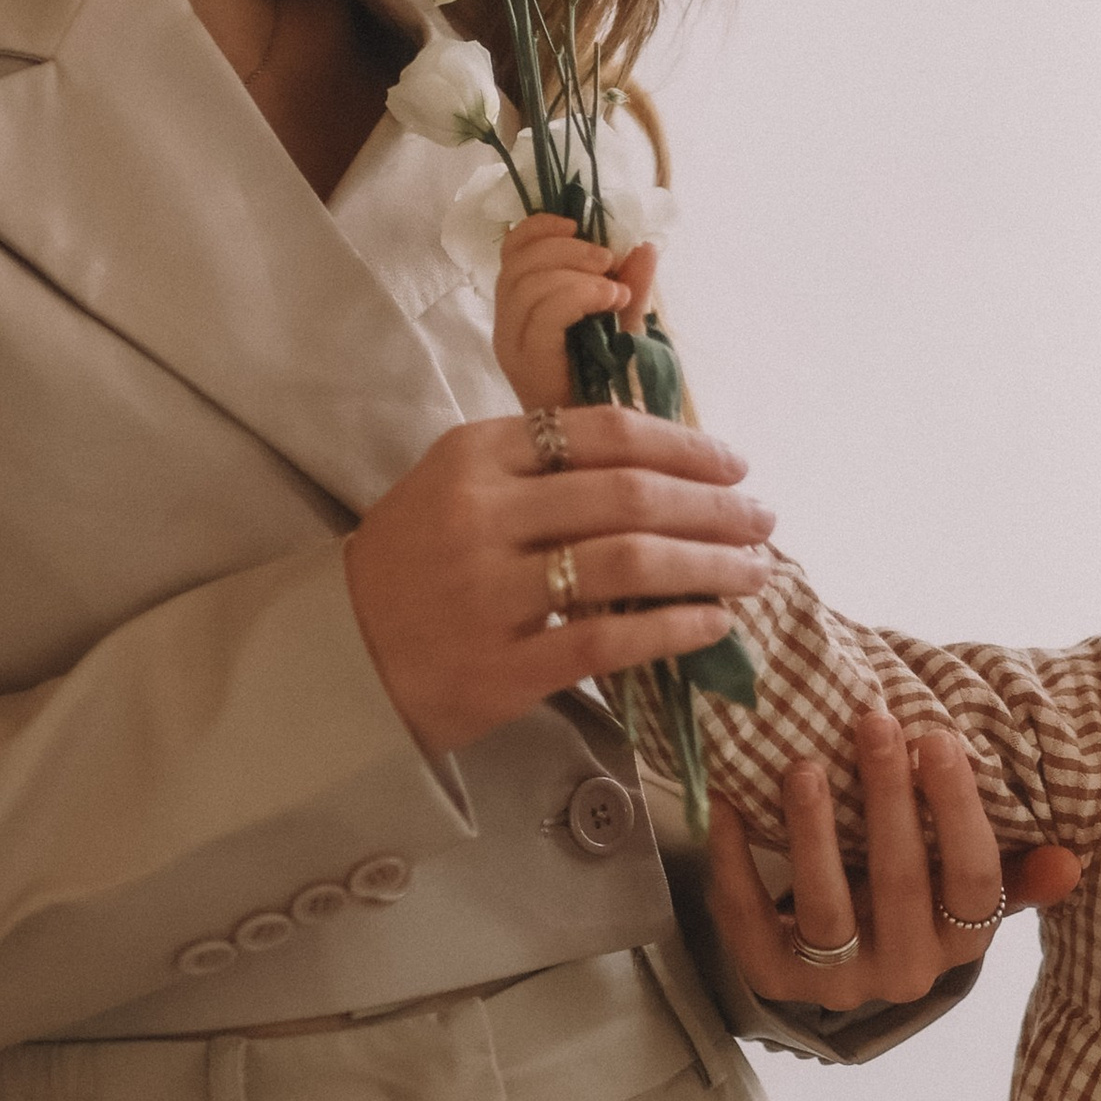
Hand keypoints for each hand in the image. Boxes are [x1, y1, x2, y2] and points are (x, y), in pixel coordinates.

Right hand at [343, 407, 767, 759]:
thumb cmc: (413, 565)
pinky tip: (713, 624)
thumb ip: (540, 465)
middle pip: (630, 495)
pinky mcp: (502, 667)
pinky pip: (610, 643)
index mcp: (474, 455)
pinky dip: (673, 630)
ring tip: (754, 570)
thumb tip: (664, 463)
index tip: (734, 462)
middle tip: (763, 517)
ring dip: (709, 565)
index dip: (684, 445)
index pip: (603, 433)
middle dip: (714, 505)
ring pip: (630, 564)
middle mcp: (481, 515)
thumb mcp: (456, 485)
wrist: (337, 658)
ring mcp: (490, 593)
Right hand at [492, 211, 661, 410]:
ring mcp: (514, 347)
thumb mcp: (622, 324)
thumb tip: (645, 246)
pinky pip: (545, 313)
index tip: (577, 223)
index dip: (538, 228)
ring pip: (528, 284)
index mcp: (521, 309)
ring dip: (577, 273)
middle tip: (608, 259)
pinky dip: (581, 295)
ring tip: (615, 289)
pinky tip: (612, 301)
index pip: (510, 251)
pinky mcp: (528, 364)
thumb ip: (630, 284)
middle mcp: (508, 326)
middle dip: (566, 248)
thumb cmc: (608, 386)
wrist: (606, 446)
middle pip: (518, 263)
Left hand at [703, 707, 1083, 1010]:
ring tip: (803, 766)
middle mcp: (906, 970)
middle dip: (888, 798)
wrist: (843, 968)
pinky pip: (750, 922)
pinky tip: (727, 804)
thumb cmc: (914, 902)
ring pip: (825, 910)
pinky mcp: (774, 980)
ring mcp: (837, 980)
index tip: (939, 739)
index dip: (957, 811)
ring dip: (812, 833)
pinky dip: (734, 862)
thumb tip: (1069, 861)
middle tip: (875, 723)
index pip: (975, 880)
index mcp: (961, 942)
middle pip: (901, 883)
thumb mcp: (966, 892)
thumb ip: (1013, 874)